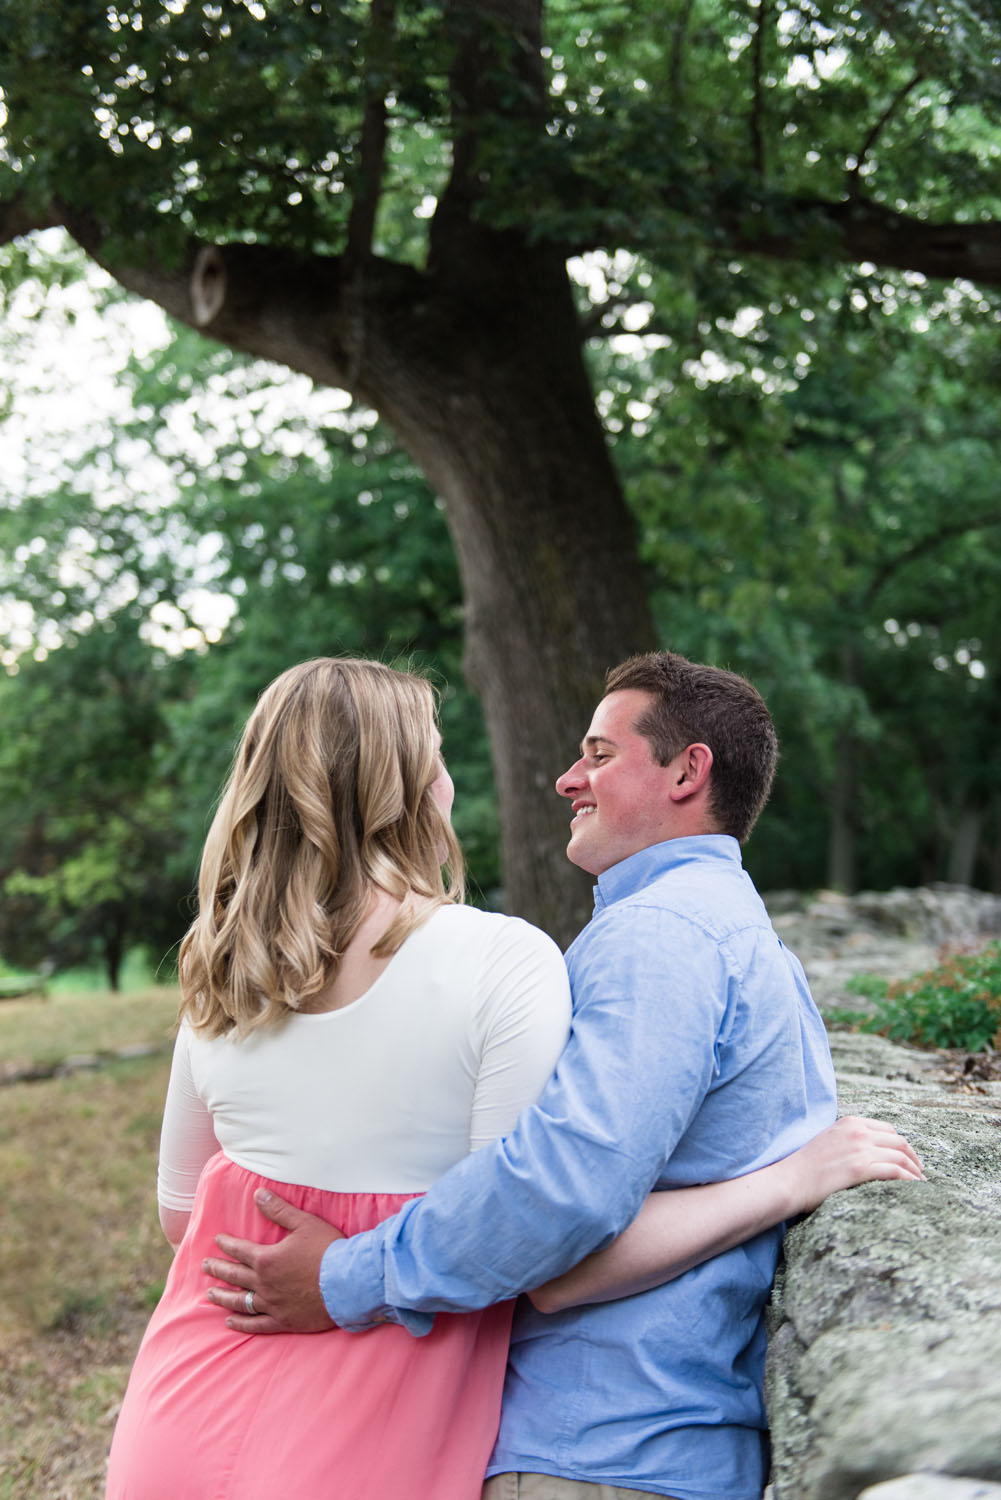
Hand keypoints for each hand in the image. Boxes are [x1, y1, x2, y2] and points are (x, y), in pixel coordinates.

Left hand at [203, 1188, 344, 1334]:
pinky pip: (257, 1324)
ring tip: (210, 1295)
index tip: (217, 1240)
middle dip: (218, 1269)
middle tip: (205, 1266)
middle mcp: (264, 1284)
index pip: (240, 1250)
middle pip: (234, 1275)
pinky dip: (242, 1323)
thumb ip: (278, 1209)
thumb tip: (258, 1193)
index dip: (227, 1244)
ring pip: (240, 1301)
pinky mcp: (284, 1321)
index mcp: (267, 1259)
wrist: (347, 1283)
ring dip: (223, 1297)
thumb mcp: (304, 1223)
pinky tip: (231, 1322)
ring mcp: (272, 1305)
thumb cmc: (327, 1250)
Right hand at [787, 1114, 924, 1214]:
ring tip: (921, 1183)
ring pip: (900, 1156)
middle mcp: (857, 1132)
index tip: (908, 1158)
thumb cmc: (806, 1167)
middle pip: (898, 1141)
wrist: (790, 1180)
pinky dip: (909, 1179)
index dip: (902, 1144)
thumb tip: (869, 1152)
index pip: (887, 1129)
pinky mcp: (860, 1168)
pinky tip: (914, 1188)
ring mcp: (859, 1149)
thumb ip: (849, 1140)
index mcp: (850, 1122)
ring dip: (915, 1171)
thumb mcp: (829, 1141)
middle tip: (920, 1172)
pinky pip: (895, 1171)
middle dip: (913, 1157)